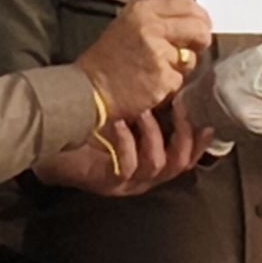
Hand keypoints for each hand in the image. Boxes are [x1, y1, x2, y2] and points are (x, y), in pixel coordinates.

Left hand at [32, 99, 214, 195]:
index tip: (207, 120)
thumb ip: (150, 106)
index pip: (188, 157)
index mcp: (154, 161)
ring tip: (144, 111)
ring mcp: (128, 182)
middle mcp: (145, 175)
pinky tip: (119, 123)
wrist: (54, 146)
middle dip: (183, 135)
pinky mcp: (108, 183)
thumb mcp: (126, 114)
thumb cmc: (92, 127)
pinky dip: (126, 144)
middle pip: (179, 163)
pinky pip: (126, 167)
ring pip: (156, 165)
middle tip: (179, 107)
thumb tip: (171, 80)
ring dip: (153, 135)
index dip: (200, 142)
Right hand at [75, 0, 211, 121]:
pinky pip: (180, 80)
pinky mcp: (162, 77)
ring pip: (191, 58)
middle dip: (201, 40)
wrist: (90, 87)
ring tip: (157, 68)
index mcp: (142, 10)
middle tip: (194, 47)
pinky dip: (170, 84)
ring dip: (181, 67)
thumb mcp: (128, 24)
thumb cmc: (107, 59)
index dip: (200, 16)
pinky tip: (152, 82)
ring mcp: (158, 53)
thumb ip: (157, 18)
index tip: (201, 24)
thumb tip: (190, 19)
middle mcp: (151, 27)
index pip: (186, 4)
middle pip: (198, 28)